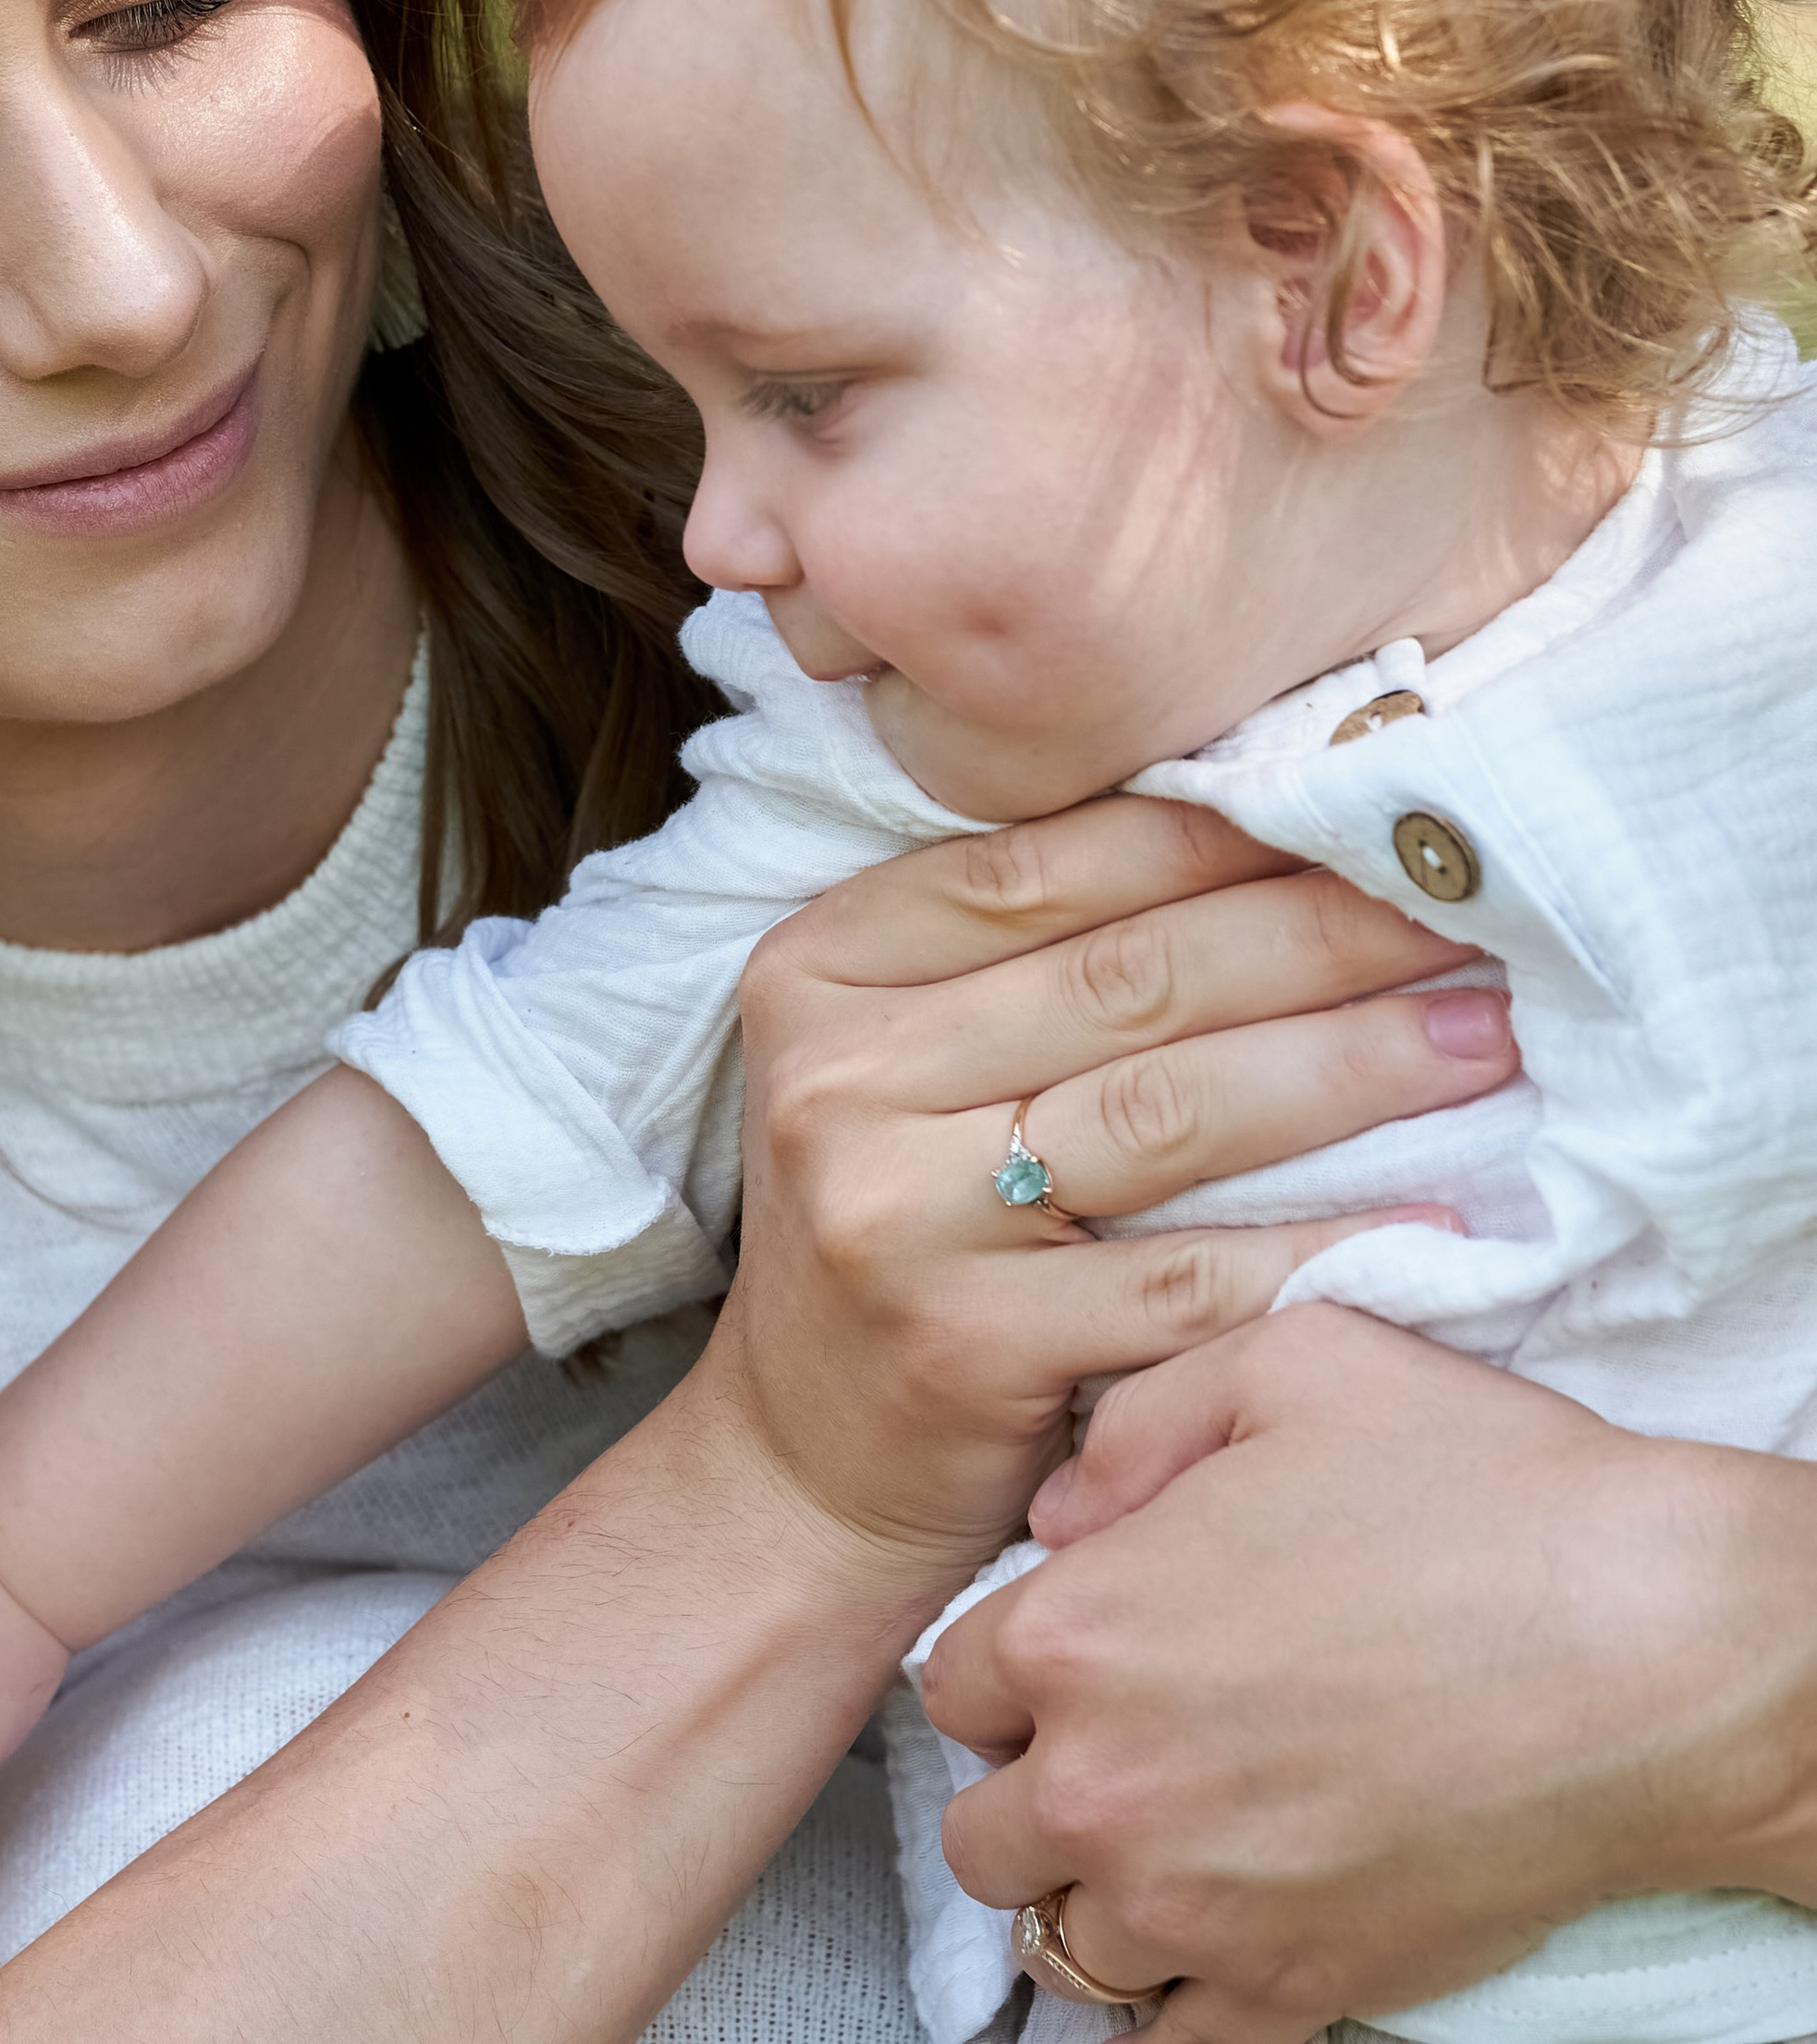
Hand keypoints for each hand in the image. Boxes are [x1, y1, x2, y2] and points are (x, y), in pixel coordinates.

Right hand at [718, 799, 1516, 1573]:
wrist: (804, 1473)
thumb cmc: (897, 1228)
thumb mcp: (904, 1062)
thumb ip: (1028, 956)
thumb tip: (1265, 832)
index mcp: (822, 966)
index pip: (1049, 866)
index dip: (1222, 835)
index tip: (1367, 813)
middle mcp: (842, 1074)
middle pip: (1130, 979)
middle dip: (1321, 935)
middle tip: (1469, 912)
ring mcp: (895, 1212)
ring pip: (1170, 1110)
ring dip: (1351, 1068)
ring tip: (1483, 1038)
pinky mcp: (967, 1345)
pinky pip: (1185, 1278)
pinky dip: (1319, 1243)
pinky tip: (1434, 1216)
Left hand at [924, 1306, 1816, 2043]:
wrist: (1648, 1646)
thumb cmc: (1476, 1489)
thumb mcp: (1288, 1360)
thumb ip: (1137, 1421)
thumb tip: (1063, 1513)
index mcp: (1083, 1631)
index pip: (948, 1683)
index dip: (1008, 1662)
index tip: (1074, 1651)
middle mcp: (1109, 1785)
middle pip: (983, 1834)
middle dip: (1030, 1786)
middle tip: (1120, 1745)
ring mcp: (1197, 1907)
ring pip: (1061, 1942)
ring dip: (1099, 1892)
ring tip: (1176, 1835)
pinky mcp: (1295, 1992)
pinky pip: (1165, 2043)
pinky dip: (1177, 1995)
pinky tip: (1224, 1924)